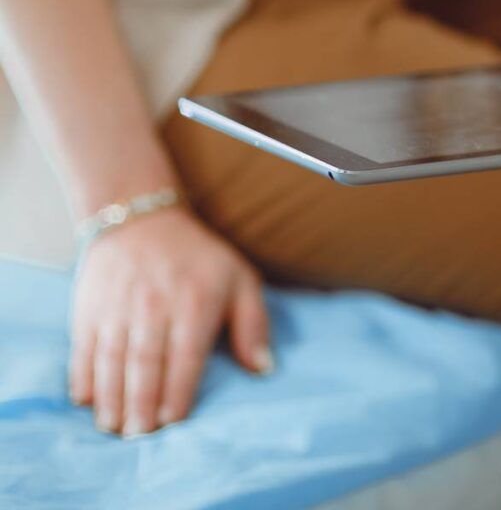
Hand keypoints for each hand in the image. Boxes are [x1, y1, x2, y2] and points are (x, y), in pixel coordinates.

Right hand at [69, 206, 270, 435]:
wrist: (141, 217)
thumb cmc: (198, 257)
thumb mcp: (240, 279)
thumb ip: (254, 324)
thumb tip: (264, 369)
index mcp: (196, 301)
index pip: (186, 355)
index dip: (178, 391)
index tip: (174, 421)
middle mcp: (155, 305)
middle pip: (146, 363)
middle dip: (142, 404)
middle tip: (139, 435)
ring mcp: (119, 306)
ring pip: (113, 359)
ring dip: (112, 397)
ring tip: (113, 426)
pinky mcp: (90, 306)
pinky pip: (84, 347)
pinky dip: (83, 375)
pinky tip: (86, 399)